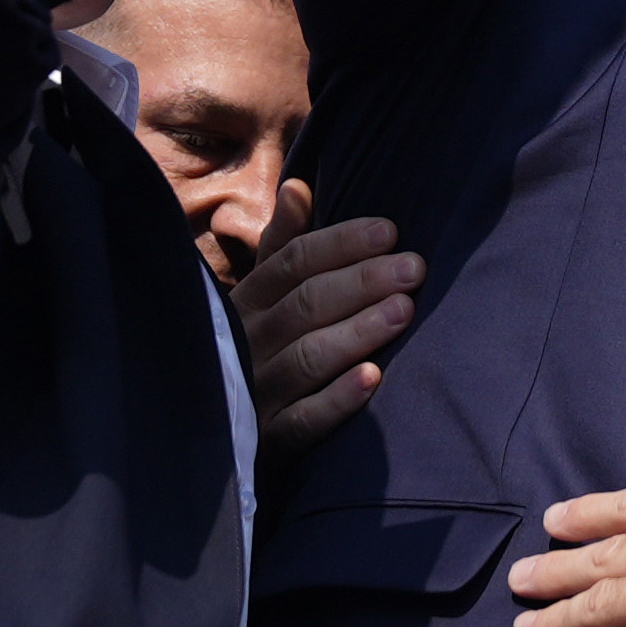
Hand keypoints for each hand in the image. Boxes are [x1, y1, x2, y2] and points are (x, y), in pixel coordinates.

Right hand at [236, 191, 421, 465]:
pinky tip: (373, 379)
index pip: (292, 263)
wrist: (212, 433)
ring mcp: (256, 393)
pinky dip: (337, 399)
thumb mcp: (262, 295)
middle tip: (413, 268)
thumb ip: (282, 245)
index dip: (341, 244)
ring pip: (306, 357)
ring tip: (403, 311)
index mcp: (246, 302)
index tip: (390, 231)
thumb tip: (299, 185)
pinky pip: (303, 420)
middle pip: (305, 305)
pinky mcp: (268, 441)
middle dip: (361, 282)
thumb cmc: (256, 347)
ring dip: (356, 332)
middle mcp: (246, 342)